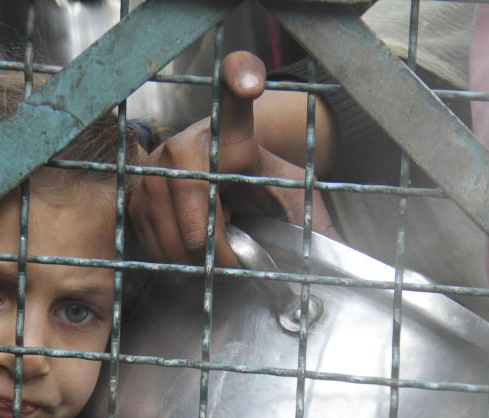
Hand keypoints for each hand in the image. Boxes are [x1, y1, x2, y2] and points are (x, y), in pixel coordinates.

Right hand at [129, 51, 338, 267]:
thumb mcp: (294, 202)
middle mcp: (187, 142)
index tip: (251, 83)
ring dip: (196, 261)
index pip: (234, 101)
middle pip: (198, 209)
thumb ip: (319, 230)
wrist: (223, 183)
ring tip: (217, 258)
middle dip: (218, 251)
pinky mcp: (136, 192)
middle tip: (236, 265)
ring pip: (172, 233)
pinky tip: (192, 253)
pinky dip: (173, 258)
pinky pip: (151, 240)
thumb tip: (353, 260)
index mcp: (235, 135)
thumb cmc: (261, 192)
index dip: (240, 80)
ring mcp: (155, 167)